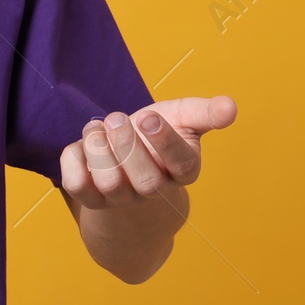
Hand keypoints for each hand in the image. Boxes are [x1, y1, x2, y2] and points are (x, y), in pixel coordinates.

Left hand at [60, 95, 236, 209]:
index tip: (149, 117)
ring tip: (98, 126)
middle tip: (117, 118)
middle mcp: (154, 190)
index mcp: (182, 169)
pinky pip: (77, 185)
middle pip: (146, 181)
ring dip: (99, 149)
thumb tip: (231, 107)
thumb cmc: (157, 135)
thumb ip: (205, 113)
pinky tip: (83, 143)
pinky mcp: (91, 198)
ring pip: (110, 183)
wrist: (127, 160)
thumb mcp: (183, 119)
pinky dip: (74, 158)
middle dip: (128, 146)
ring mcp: (121, 198)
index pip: (182, 165)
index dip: (165, 143)